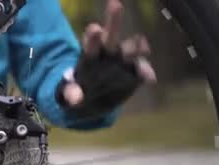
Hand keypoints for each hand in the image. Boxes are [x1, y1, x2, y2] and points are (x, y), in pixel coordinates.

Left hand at [58, 0, 156, 116]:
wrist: (94, 101)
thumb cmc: (79, 91)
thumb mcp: (70, 94)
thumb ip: (71, 94)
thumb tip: (76, 100)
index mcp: (90, 54)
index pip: (90, 43)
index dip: (92, 36)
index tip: (94, 29)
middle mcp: (108, 52)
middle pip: (111, 35)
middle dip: (113, 21)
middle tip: (115, 4)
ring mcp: (123, 61)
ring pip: (131, 49)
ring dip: (136, 46)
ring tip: (142, 46)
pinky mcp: (135, 73)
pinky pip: (142, 71)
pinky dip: (145, 73)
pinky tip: (148, 78)